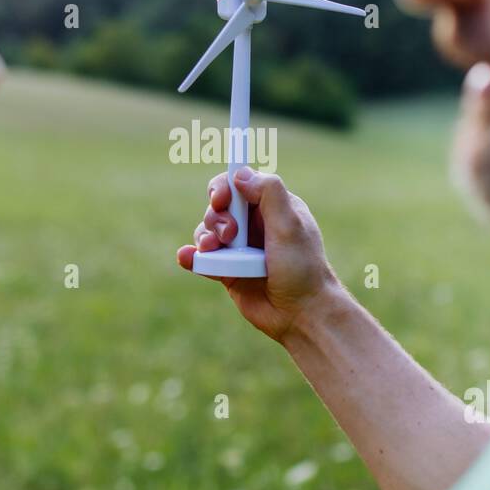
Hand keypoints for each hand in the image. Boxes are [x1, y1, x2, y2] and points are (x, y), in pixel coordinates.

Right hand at [177, 167, 339, 341]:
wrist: (301, 315)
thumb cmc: (302, 269)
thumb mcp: (290, 225)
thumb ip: (269, 193)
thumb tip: (239, 174)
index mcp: (273, 207)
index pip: (240, 184)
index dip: (224, 187)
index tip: (221, 199)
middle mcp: (255, 225)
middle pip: (218, 207)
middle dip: (217, 218)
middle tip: (231, 236)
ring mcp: (239, 248)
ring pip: (207, 231)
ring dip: (204, 237)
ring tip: (212, 250)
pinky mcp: (227, 271)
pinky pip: (202, 258)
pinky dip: (192, 256)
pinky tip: (187, 257)